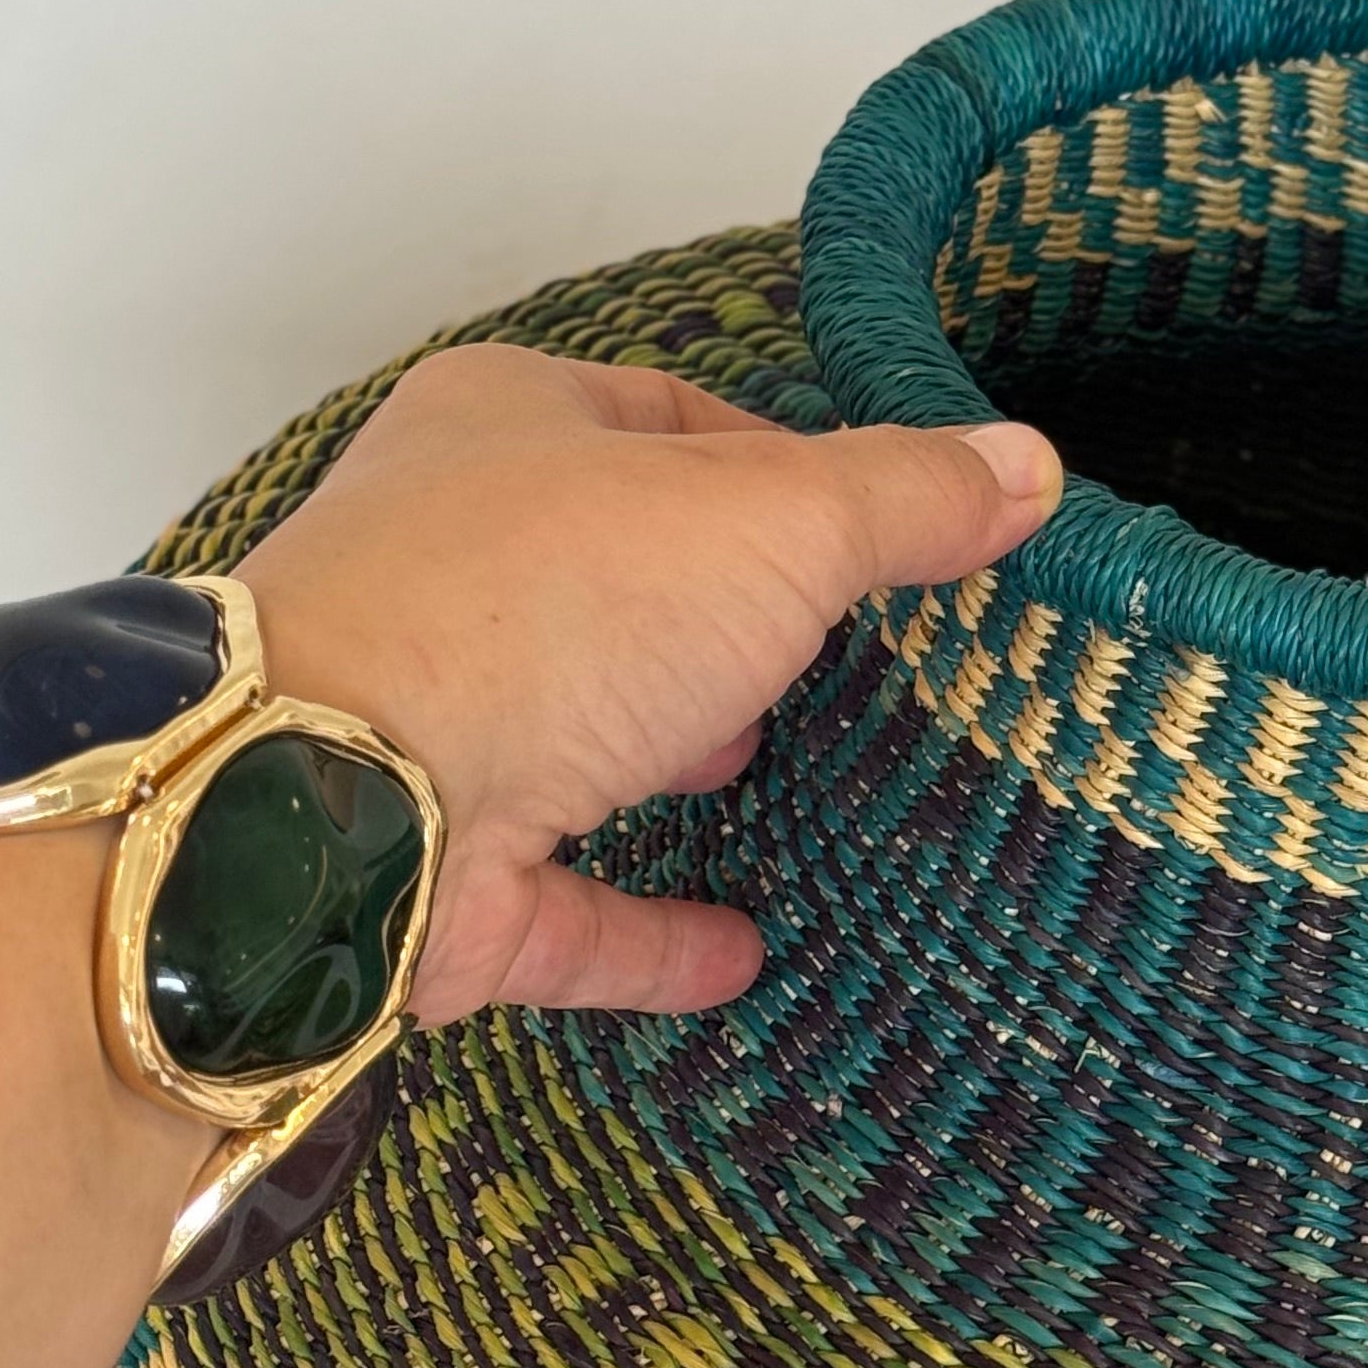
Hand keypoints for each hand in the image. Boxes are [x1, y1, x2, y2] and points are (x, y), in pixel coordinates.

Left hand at [235, 345, 1056, 1023]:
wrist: (339, 801)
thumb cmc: (545, 607)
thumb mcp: (770, 519)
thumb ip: (901, 500)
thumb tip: (1028, 464)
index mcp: (509, 429)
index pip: (665, 416)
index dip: (779, 459)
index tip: (879, 525)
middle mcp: (452, 565)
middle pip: (617, 574)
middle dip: (720, 610)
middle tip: (839, 648)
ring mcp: (434, 726)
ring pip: (575, 731)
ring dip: (670, 751)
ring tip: (780, 771)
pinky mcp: (440, 881)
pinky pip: (571, 907)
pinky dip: (653, 932)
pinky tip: (744, 952)